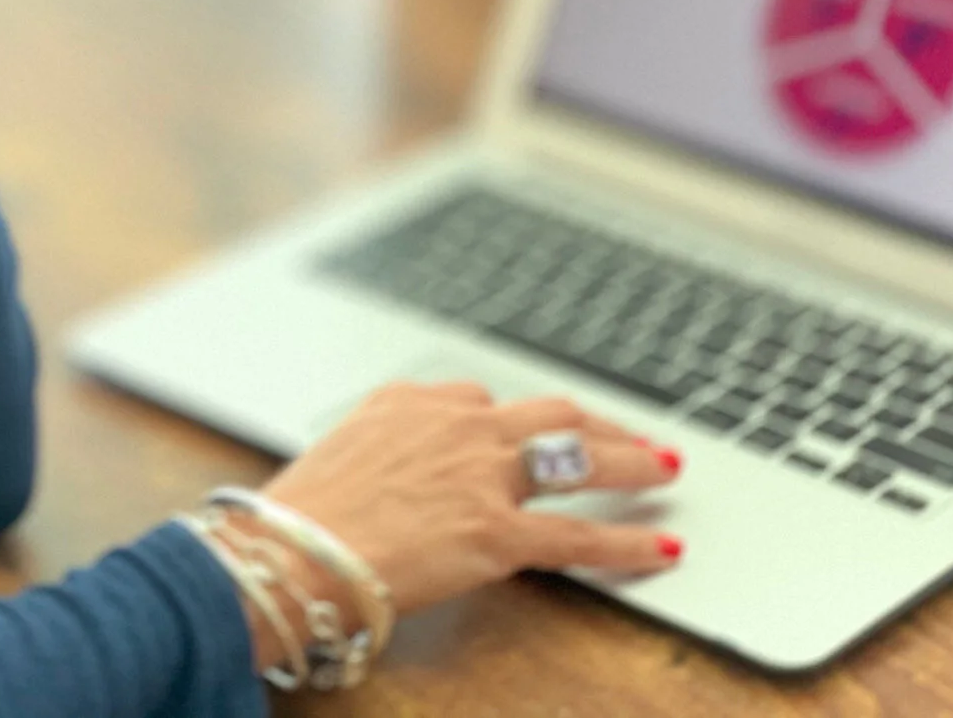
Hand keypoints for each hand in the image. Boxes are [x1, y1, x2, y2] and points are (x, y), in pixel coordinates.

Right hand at [250, 382, 681, 625]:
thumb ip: (379, 461)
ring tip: (663, 465)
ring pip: (576, 456)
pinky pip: (578, 537)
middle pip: (546, 413)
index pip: (478, 400)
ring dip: (628, 459)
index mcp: (406, 403)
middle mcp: (453, 425)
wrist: (289, 552)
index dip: (516, 420)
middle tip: (628, 435)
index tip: (537, 428)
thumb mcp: (336, 463)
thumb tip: (390, 487)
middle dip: (594, 424)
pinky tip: (662, 547)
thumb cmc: (297, 521)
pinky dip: (628, 542)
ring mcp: (480, 476)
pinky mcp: (497, 532)